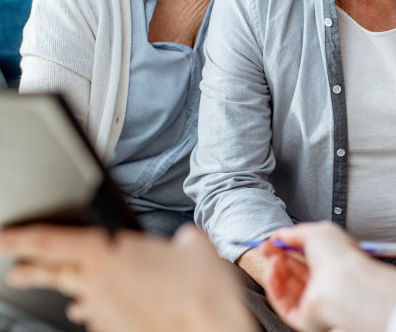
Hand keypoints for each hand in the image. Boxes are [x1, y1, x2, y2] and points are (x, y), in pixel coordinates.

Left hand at [0, 224, 255, 331]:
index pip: (51, 242)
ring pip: (76, 296)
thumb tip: (185, 242)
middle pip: (53, 274)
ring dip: (70, 291)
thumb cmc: (202, 289)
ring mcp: (107, 312)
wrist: (212, 328)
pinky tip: (97, 308)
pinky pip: (97, 316)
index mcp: (110, 253)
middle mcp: (100, 284)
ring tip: (65, 290)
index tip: (3, 236)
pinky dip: (95, 309)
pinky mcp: (117, 330)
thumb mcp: (195, 244)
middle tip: (17, 271)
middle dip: (31, 270)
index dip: (21, 237)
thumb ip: (182, 239)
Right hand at [261, 222, 395, 331]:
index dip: (287, 245)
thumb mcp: (316, 231)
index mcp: (332, 261)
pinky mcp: (305, 318)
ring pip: (287, 288)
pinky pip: (283, 305)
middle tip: (267, 249)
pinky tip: (271, 274)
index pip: (306, 254)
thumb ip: (295, 232)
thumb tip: (280, 235)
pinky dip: (273, 289)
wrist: (344, 285)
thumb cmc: (339, 257)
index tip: (274, 240)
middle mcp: (325, 282)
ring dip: (275, 271)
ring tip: (272, 260)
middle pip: (295, 271)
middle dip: (279, 257)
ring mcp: (315, 301)